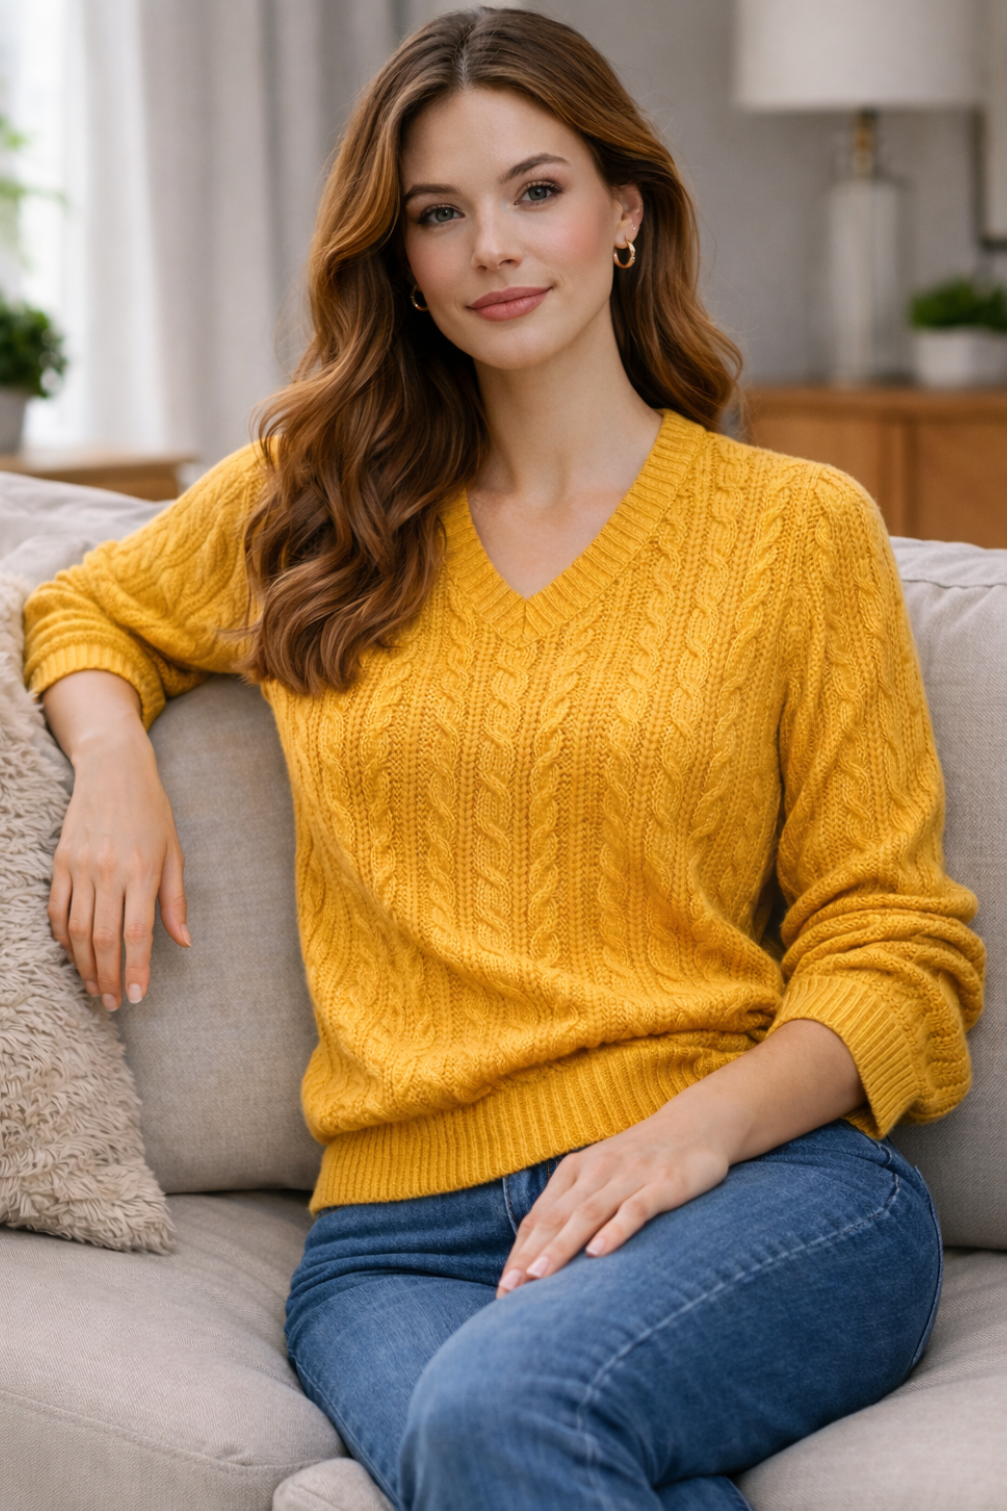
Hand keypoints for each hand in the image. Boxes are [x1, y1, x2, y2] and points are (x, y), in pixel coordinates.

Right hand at [44, 671, 188, 1009]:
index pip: (137, 933)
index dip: (135, 970)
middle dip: (107, 977)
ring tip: (94, 988)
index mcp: (142, 870)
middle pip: (104, 939)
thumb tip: (183, 942)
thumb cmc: (152, 811)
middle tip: (111, 1003)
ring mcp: (81, 866)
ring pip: (77, 930)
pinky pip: (57, 910)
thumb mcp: (174, 851)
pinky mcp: (61, 861)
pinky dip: (63, 937)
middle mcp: (109, 870)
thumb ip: (175, 900)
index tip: (135, 998)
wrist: (113, 769)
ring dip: (84, 965)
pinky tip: (74, 955)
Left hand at [495, 1020, 865, 1297]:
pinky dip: (615, 1229)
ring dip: (561, 1246)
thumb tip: (540, 1255)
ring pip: (588, 1214)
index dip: (519, 1253)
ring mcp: (630, 1176)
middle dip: (530, 1256)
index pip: (540, 1216)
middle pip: (556, 1217)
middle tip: (509, 1292)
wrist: (696, 1125)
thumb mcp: (602, 1176)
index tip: (503, 1289)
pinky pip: (635, 1208)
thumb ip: (575, 1207)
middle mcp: (597, 1171)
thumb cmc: (641, 1161)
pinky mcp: (663, 1183)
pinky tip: (599, 1252)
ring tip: (540, 1277)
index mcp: (576, 1170)